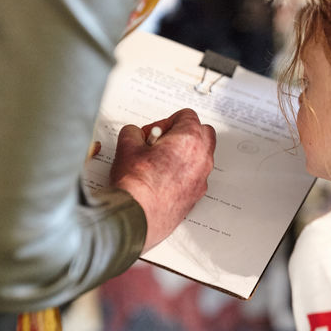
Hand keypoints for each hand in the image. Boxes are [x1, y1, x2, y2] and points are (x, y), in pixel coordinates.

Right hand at [110, 108, 215, 251]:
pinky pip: (195, 175)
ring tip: (160, 162)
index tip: (154, 132)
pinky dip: (184, 173)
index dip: (167, 121)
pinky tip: (163, 179)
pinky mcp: (196, 195)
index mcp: (189, 139)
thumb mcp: (127, 146)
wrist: (138, 215)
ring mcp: (201, 178)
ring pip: (201, 155)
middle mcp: (202, 158)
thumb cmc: (137, 183)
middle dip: (184, 133)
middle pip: (203, 132)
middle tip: (162, 143)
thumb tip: (135, 134)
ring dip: (185, 153)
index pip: (187, 115)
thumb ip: (134, 132)